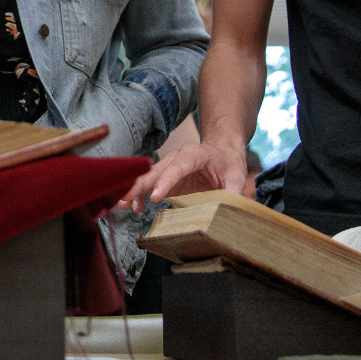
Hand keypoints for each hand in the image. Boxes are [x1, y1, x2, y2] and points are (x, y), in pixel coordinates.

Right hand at [116, 139, 248, 212]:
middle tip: (126, 199)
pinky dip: (140, 194)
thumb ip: (235, 191)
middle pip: (156, 171)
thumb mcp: (237, 175)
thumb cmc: (228, 162)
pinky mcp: (165, 176)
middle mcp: (177, 157)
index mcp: (195, 154)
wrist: (221, 151)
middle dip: (140, 185)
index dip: (166, 181)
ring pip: (148, 176)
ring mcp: (169, 166)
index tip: (155, 197)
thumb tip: (235, 209)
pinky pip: (149, 184)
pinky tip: (135, 206)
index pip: (178, 167)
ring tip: (123, 204)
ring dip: (134, 189)